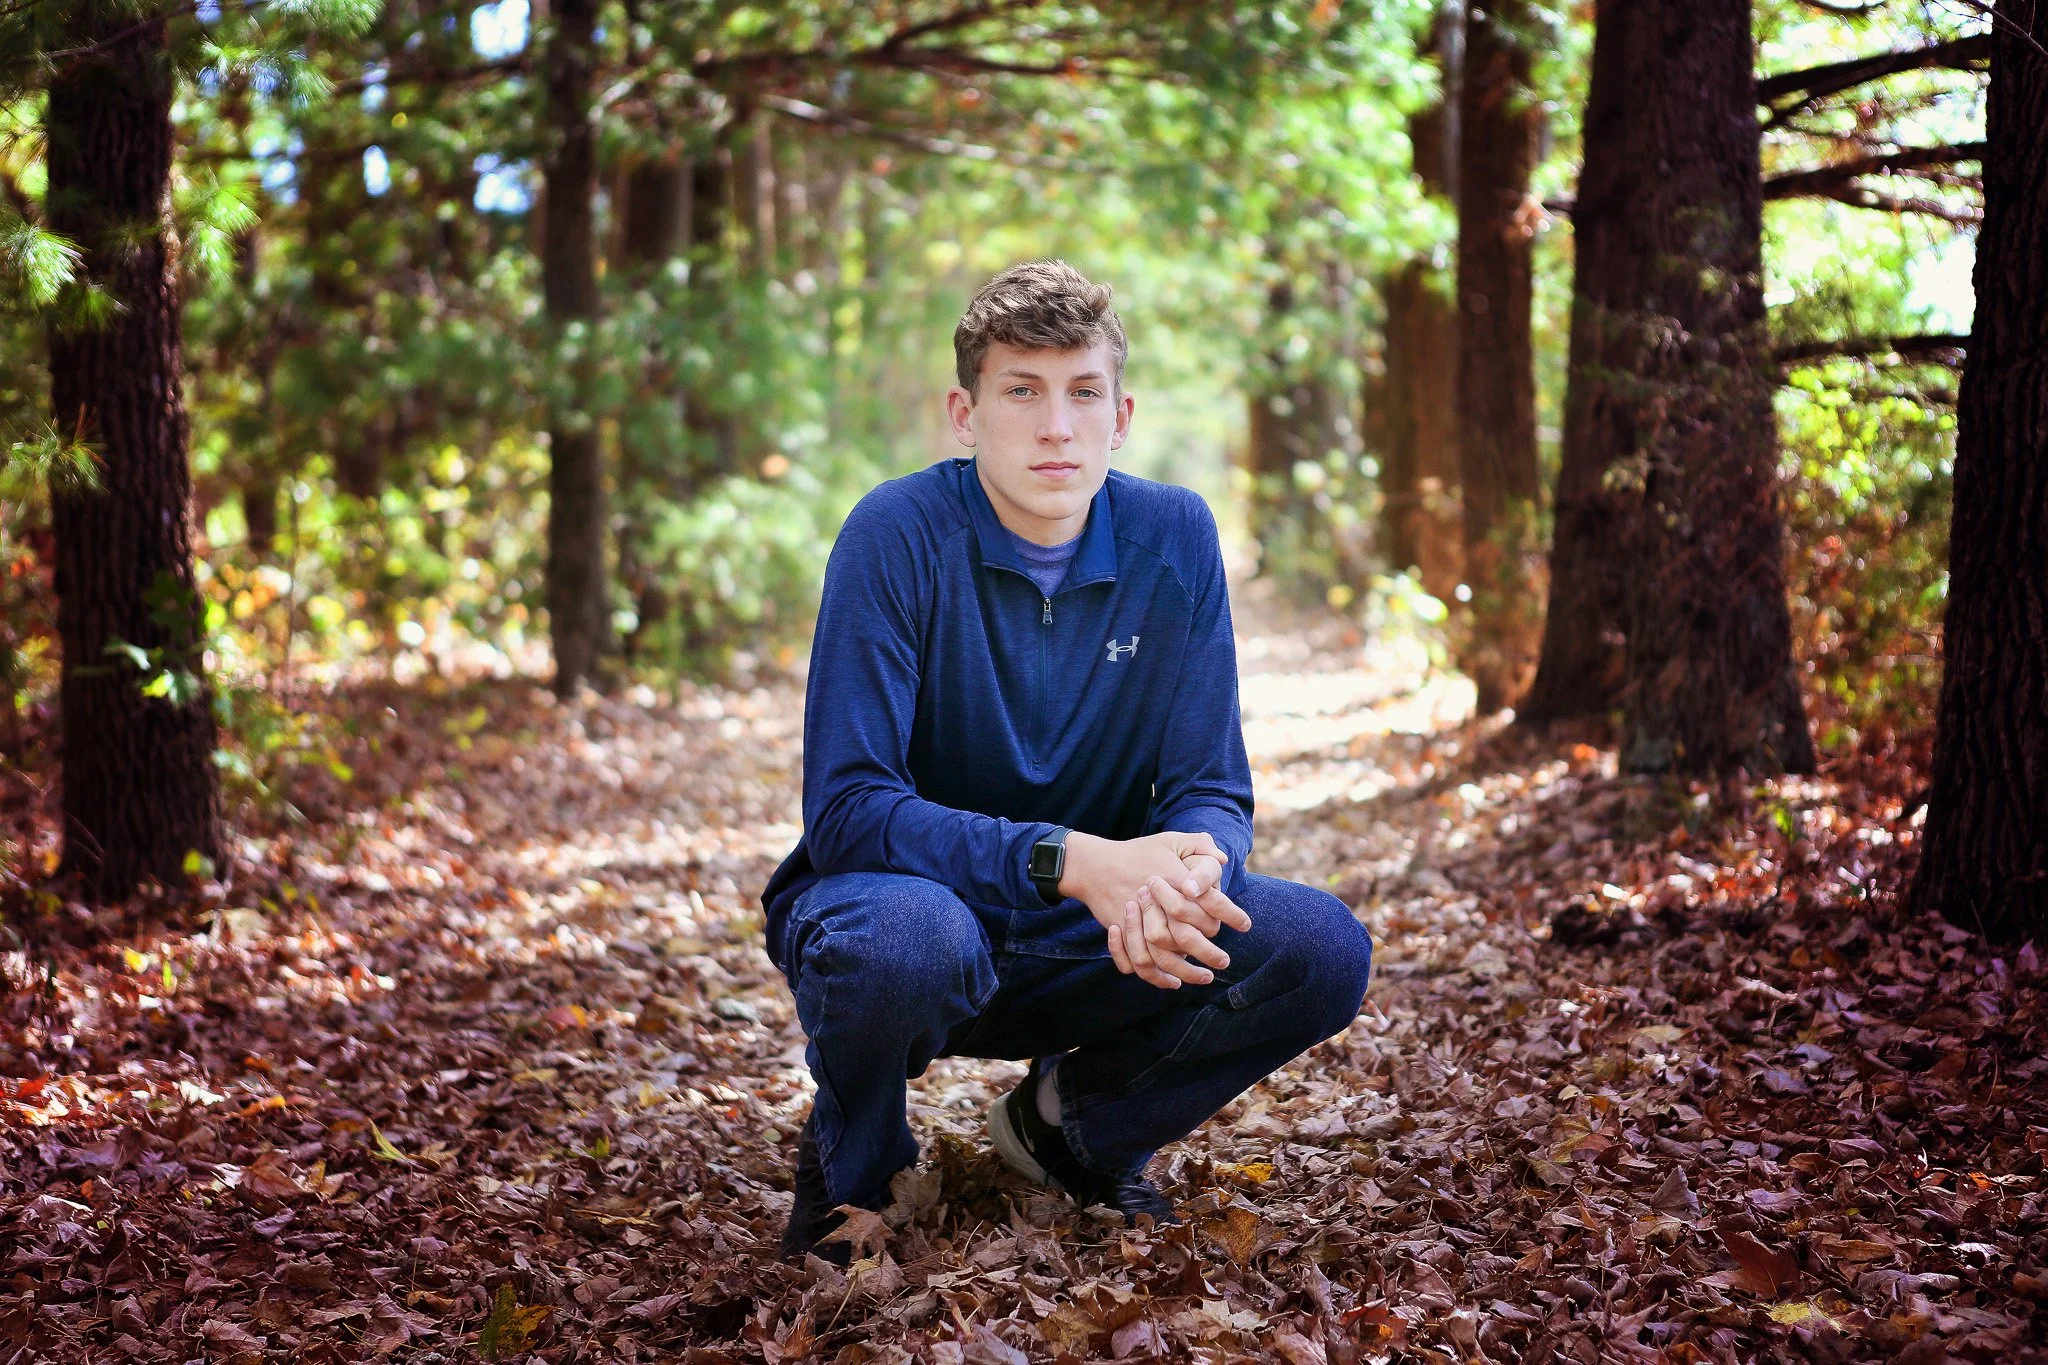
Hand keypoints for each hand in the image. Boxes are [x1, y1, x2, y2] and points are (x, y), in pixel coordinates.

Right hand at [1058, 832, 1241, 989]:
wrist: (1095, 865)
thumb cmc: (1137, 852)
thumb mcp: (1170, 840)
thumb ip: (1199, 845)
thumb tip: (1222, 859)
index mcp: (1175, 881)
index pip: (1211, 903)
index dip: (1232, 915)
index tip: (1245, 925)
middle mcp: (1158, 906)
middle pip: (1190, 937)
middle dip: (1211, 952)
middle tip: (1225, 961)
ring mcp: (1138, 923)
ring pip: (1166, 957)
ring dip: (1188, 972)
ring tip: (1206, 976)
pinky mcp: (1124, 936)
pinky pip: (1141, 964)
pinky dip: (1158, 977)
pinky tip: (1174, 981)